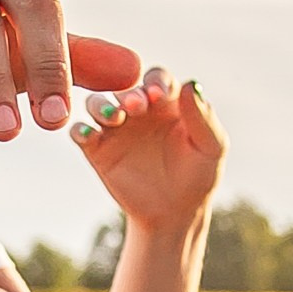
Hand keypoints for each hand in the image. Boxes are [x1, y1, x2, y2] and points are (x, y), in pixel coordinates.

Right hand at [70, 69, 224, 232]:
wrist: (175, 213)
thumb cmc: (198, 176)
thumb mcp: (211, 146)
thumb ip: (203, 117)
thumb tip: (191, 84)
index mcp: (166, 102)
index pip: (157, 78)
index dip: (157, 81)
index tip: (159, 93)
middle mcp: (137, 109)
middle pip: (123, 88)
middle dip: (129, 94)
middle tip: (135, 106)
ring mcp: (115, 128)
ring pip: (97, 103)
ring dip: (101, 105)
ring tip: (114, 118)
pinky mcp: (97, 150)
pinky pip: (81, 132)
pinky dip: (80, 130)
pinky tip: (88, 135)